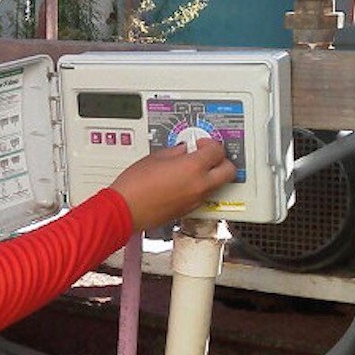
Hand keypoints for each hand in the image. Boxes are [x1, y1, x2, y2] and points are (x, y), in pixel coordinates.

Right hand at [109, 138, 236, 231]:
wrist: (126, 210)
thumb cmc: (135, 186)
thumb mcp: (155, 158)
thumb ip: (176, 152)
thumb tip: (184, 150)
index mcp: (193, 168)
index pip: (217, 151)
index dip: (210, 144)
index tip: (200, 143)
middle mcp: (199, 185)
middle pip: (229, 171)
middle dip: (222, 161)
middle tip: (208, 155)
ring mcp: (196, 200)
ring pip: (218, 185)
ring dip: (211, 175)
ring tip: (193, 169)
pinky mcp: (189, 210)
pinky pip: (204, 195)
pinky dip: (199, 187)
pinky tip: (184, 182)